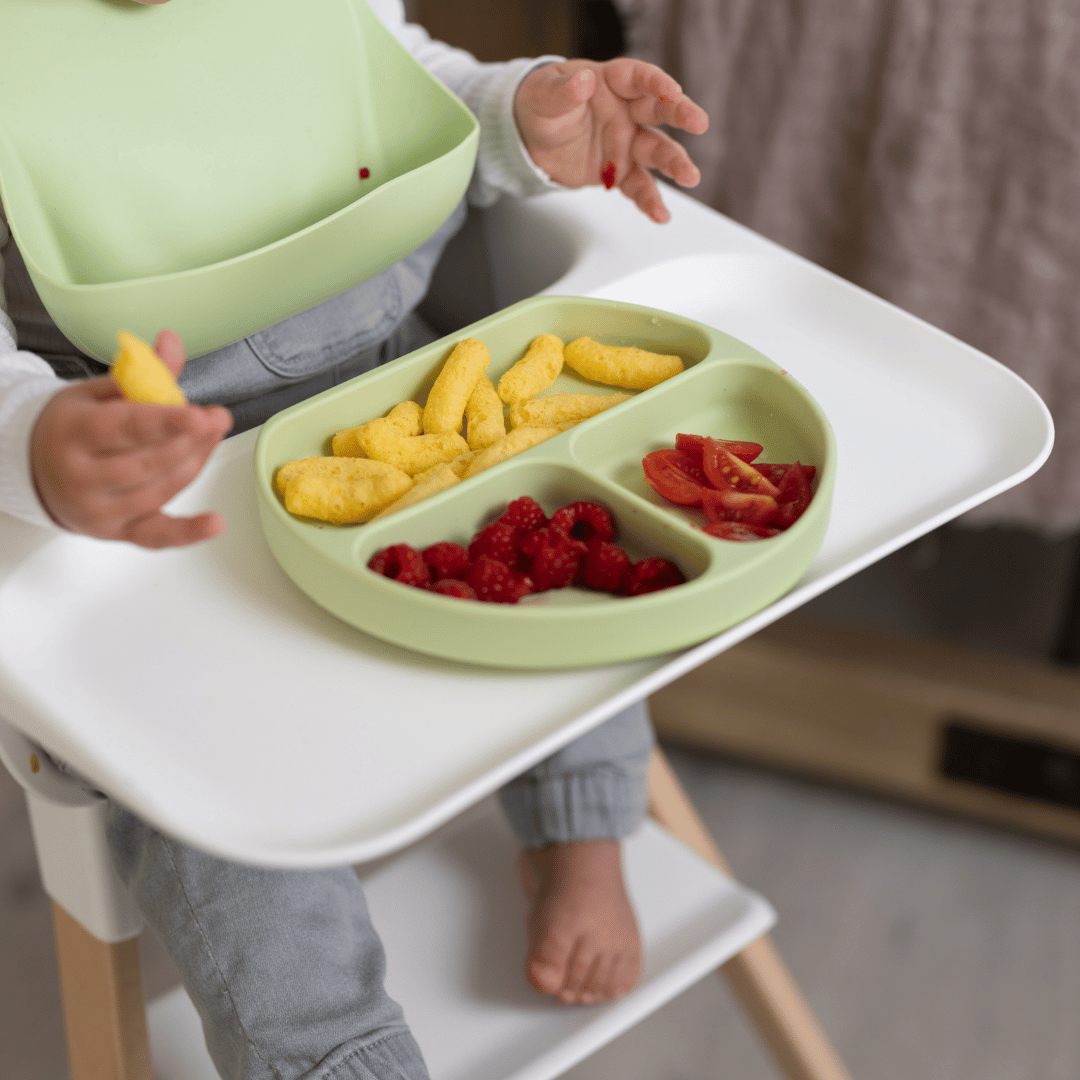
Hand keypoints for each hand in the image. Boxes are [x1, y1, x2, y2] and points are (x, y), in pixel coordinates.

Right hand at [30, 330, 232, 548]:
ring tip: (211, 436)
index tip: (200, 415)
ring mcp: (100, 510)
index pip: (125, 429)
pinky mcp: (117, 532)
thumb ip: (142, 372)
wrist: (34, 469)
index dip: (167, 423)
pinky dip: (188, 532)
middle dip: (191, 440)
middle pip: (149, 462)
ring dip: (196, 461)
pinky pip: (157, 536)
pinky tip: (214, 522)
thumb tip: (172, 340)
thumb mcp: (99, 393)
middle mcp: (82, 478)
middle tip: (216, 418)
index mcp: (73, 433)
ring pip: (161, 489)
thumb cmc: (74, 426)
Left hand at [514, 58, 708, 223]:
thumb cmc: (540, 106)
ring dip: (674, 163)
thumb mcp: (543, 94)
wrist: (530, 140)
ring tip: (690, 177)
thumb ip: (563, 91)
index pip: (638, 78)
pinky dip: (649, 201)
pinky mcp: (620, 171)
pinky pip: (638, 187)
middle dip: (680, 115)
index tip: (673, 91)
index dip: (656, 83)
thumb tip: (582, 81)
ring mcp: (626, 143)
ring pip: (655, 151)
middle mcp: (625, 112)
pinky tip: (660, 215)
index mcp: (610, 83)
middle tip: (699, 123)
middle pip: (658, 111)